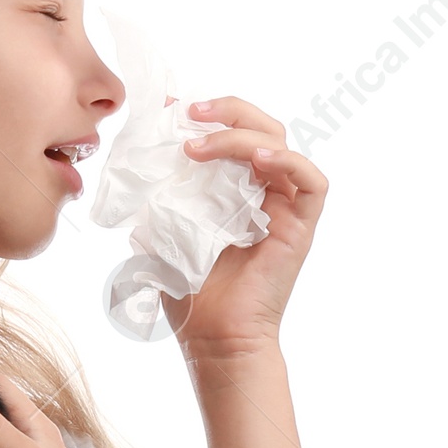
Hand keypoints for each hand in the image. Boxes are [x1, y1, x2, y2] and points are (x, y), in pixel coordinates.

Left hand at [163, 96, 327, 357]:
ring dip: (239, 135)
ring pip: (279, 145)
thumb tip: (136, 166)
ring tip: (198, 143)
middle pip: (260, 127)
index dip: (207, 116)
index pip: (229, 136)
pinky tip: (256, 158)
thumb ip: (156, 200)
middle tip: (188, 113)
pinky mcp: (302, 226)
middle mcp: (264, 192)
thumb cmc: (189, 296)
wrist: (212, 339)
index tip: (171, 108)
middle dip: (225, 111)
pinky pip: (311, 181)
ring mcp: (286, 207)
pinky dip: (288, 162)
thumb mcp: (160, 236)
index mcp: (234, 190)